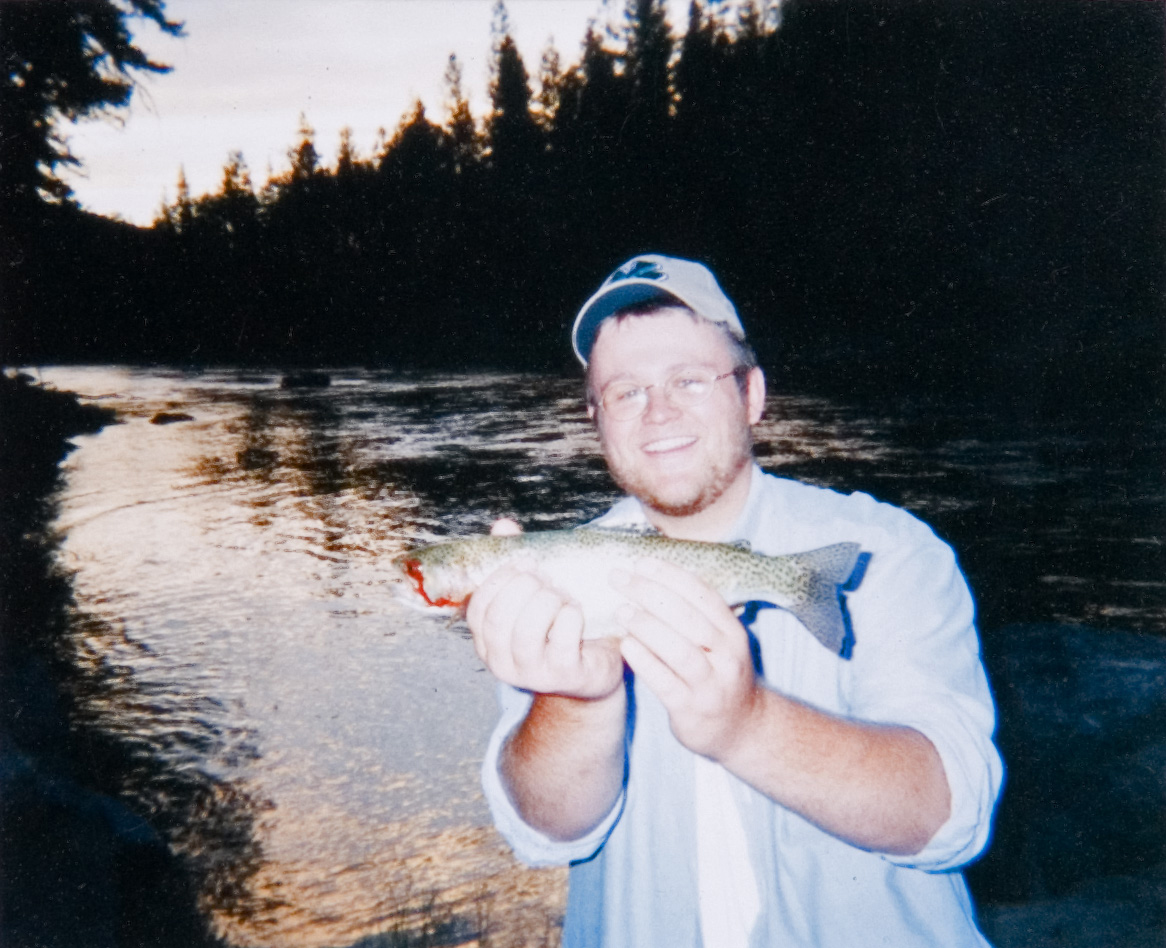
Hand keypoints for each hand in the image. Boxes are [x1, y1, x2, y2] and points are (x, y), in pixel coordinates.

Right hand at [467, 519, 624, 699]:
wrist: (593, 671)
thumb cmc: (558, 628)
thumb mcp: (533, 598)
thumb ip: (515, 562)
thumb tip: (502, 526)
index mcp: (488, 642)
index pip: (478, 608)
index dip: (500, 579)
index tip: (525, 564)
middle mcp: (502, 662)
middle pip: (499, 618)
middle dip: (524, 588)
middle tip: (546, 579)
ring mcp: (532, 673)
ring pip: (527, 630)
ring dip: (547, 601)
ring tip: (561, 596)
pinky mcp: (564, 675)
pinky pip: (562, 638)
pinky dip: (570, 615)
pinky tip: (576, 611)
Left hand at [614, 558, 761, 761]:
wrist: (741, 728)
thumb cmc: (719, 675)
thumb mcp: (720, 643)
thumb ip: (696, 615)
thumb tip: (654, 577)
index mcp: (732, 632)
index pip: (702, 595)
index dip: (670, 575)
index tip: (641, 563)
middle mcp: (727, 656)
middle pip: (688, 617)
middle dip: (650, 593)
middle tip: (620, 579)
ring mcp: (711, 684)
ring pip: (679, 650)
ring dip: (647, 627)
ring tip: (621, 611)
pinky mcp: (692, 709)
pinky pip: (666, 682)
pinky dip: (645, 661)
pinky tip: (625, 645)